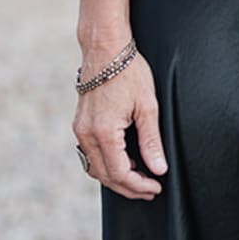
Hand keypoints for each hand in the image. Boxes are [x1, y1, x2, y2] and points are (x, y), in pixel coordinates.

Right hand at [72, 51, 167, 198]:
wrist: (105, 49)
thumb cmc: (129, 72)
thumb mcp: (148, 107)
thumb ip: (151, 141)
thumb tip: (158, 169)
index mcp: (103, 131)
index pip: (120, 173)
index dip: (139, 185)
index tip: (156, 188)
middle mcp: (86, 133)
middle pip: (105, 176)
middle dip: (128, 187)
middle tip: (150, 190)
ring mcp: (80, 129)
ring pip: (95, 168)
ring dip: (116, 178)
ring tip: (139, 180)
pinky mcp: (80, 124)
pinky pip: (89, 154)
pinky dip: (106, 165)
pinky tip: (124, 163)